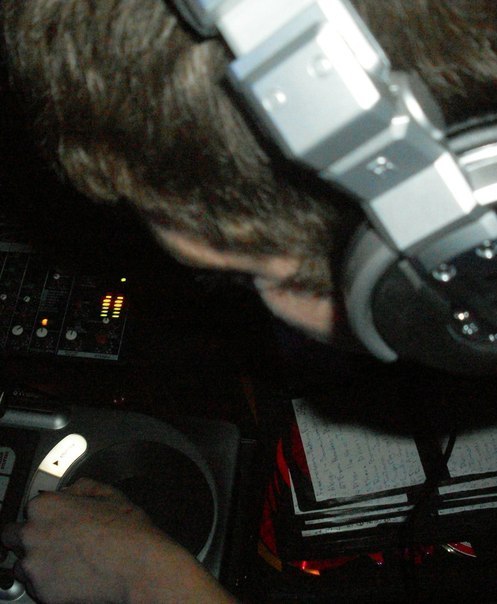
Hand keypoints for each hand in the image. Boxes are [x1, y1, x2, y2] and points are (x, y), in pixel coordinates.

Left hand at [1, 478, 235, 603]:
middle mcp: (33, 533)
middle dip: (30, 537)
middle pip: (12, 536)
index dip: (45, 515)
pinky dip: (48, 582)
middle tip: (54, 541)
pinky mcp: (41, 592)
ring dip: (37, 561)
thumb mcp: (109, 494)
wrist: (137, 566)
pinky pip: (34, 587)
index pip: (30, 509)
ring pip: (22, 564)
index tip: (54, 521)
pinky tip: (71, 575)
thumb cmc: (127, 531)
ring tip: (66, 561)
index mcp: (46, 506)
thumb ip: (82, 487)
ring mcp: (34, 565)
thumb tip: (70, 491)